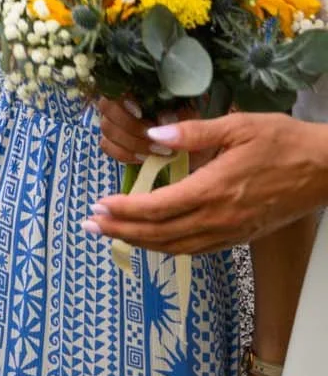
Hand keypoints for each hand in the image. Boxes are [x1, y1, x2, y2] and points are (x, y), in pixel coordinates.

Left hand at [89, 113, 327, 252]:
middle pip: (160, 234)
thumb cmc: (284, 142)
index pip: (157, 208)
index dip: (124, 210)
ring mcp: (231, 231)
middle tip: (90, 225)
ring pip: (176, 246)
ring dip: (140, 243)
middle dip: (121, 231)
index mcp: (214, 189)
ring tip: (112, 235)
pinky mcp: (241, 237)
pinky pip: (197, 248)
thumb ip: (194, 133)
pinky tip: (153, 240)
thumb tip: (154, 135)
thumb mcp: (239, 126)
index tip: (98, 205)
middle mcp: (220, 218)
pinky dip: (168, 247)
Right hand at [95, 98, 201, 166]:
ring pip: (107, 128)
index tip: (140, 112)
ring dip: (131, 142)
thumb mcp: (197, 119)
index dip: (122, 98)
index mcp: (142, 89)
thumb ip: (182, 117)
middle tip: (154, 138)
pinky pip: (107, 146)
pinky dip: (124, 153)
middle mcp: (123, 101)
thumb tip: (162, 120)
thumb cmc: (198, 127)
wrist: (201, 150)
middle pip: (107, 108)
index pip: (117, 85)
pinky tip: (143, 158)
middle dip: (130, 126)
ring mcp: (116, 122)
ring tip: (157, 151)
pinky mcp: (116, 142)